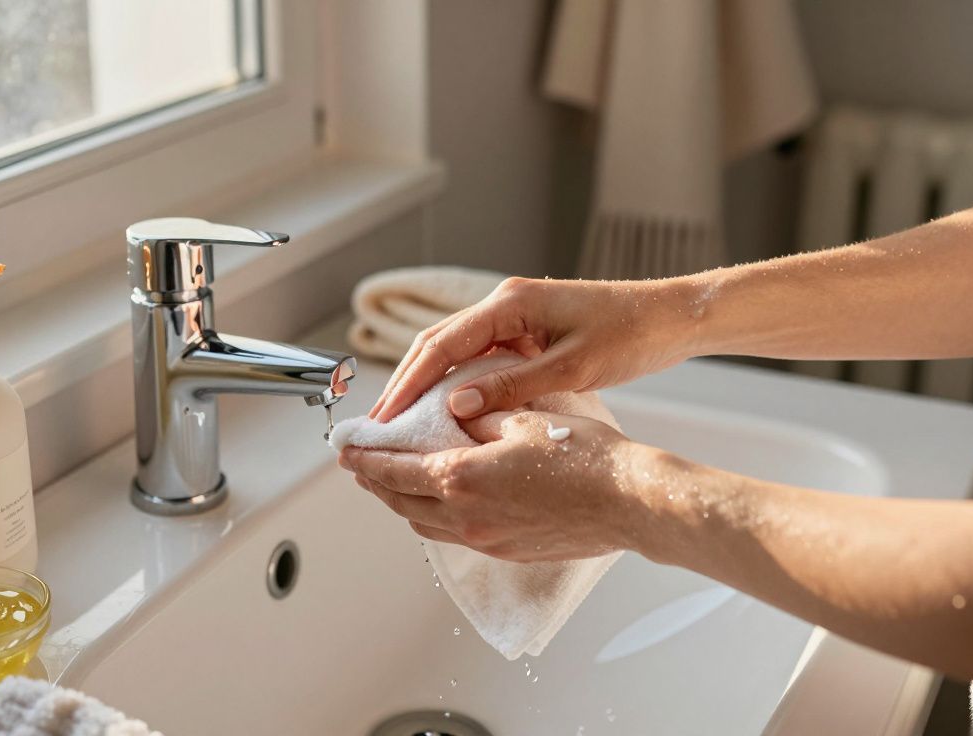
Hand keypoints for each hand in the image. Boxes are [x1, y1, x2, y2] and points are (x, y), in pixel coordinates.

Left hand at [338, 411, 661, 561]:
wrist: (628, 502)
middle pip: (400, 501)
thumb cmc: (585, 457)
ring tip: (393, 482)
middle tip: (359, 464)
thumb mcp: (524, 418)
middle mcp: (466, 516)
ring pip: (424, 523)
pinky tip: (442, 501)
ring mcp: (486, 539)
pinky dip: (434, 516)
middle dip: (375, 481)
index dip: (365, 458)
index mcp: (462, 478)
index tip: (344, 449)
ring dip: (402, 502)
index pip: (393, 469)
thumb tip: (457, 414)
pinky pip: (454, 535)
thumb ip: (480, 418)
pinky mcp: (507, 550)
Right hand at [370, 277, 699, 421]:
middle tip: (379, 427)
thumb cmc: (631, 337)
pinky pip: (479, 357)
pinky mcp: (527, 331)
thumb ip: (511, 386)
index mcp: (510, 303)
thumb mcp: (571, 369)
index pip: (440, 345)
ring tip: (402, 425)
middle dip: (406, 385)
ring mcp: (515, 316)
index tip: (384, 419)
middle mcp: (505, 303)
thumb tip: (454, 408)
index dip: (407, 384)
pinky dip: (456, 383)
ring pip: (454, 351)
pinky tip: (447, 413)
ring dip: (427, 385)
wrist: (672, 319)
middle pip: (436, 344)